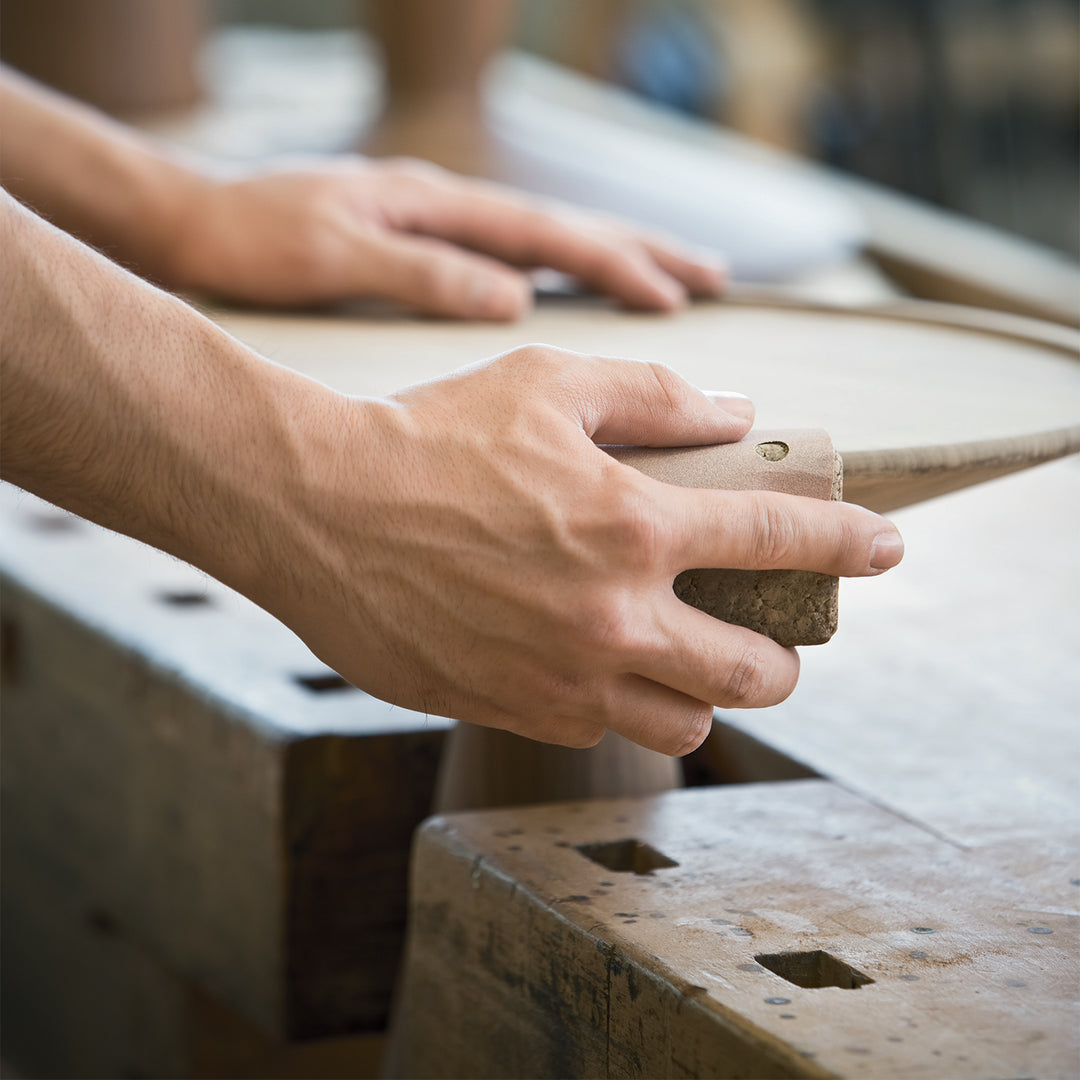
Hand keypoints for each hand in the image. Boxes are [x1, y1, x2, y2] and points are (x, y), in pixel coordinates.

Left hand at [163, 157, 724, 316]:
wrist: (192, 222)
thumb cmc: (253, 239)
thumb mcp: (336, 256)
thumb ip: (425, 275)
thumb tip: (514, 297)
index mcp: (436, 205)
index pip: (547, 234)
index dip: (618, 265)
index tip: (678, 296)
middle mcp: (448, 206)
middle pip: (565, 225)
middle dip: (642, 251)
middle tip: (713, 278)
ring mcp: (439, 222)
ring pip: (545, 237)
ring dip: (611, 257)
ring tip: (671, 282)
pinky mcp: (424, 242)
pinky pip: (512, 253)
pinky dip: (559, 269)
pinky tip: (578, 290)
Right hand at [251, 348, 902, 755]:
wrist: (318, 512)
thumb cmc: (428, 436)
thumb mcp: (544, 385)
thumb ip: (652, 397)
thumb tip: (733, 411)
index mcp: (633, 526)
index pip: (779, 541)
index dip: (849, 543)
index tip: (889, 548)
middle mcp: (613, 618)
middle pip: (754, 672)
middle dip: (783, 656)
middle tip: (769, 635)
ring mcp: (565, 677)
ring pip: (686, 722)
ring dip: (704, 692)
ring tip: (685, 659)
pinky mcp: (514, 711)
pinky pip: (603, 731)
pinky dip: (622, 705)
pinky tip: (597, 666)